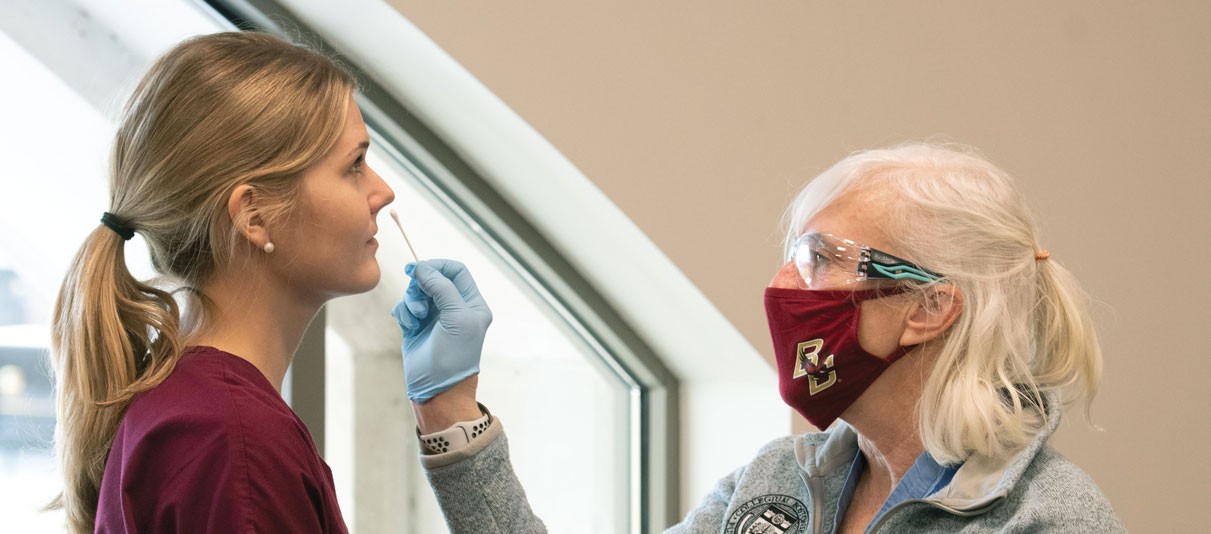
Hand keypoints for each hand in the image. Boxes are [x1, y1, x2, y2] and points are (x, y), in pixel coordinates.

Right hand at [391, 259, 491, 402]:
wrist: (438, 389)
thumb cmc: (454, 356)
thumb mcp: (456, 317)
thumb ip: (441, 288)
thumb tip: (422, 267)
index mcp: (472, 303)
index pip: (456, 271)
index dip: (438, 266)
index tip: (420, 269)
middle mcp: (454, 307)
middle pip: (433, 278)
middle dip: (421, 286)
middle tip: (419, 302)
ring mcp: (434, 316)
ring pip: (416, 292)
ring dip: (412, 302)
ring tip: (416, 319)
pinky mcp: (416, 326)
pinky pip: (404, 307)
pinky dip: (404, 313)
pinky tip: (409, 328)